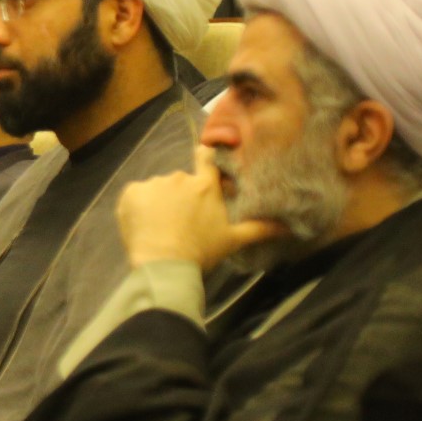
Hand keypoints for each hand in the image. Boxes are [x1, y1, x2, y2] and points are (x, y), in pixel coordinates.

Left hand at [116, 147, 285, 271]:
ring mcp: (153, 184)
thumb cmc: (201, 252)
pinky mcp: (131, 193)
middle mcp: (180, 178)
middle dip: (181, 197)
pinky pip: (136, 196)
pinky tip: (144, 225)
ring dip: (159, 203)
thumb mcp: (233, 240)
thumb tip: (290, 226)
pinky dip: (138, 207)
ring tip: (161, 227)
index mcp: (205, 186)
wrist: (163, 265)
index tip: (204, 155)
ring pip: (158, 190)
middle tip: (181, 222)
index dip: (205, 155)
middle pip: (181, 181)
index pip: (207, 157)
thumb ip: (260, 229)